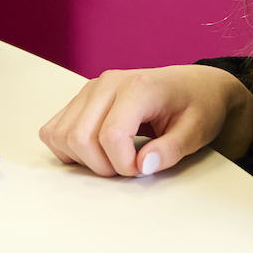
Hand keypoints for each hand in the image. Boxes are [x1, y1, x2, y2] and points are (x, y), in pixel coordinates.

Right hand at [38, 64, 252, 178]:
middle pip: (79, 137)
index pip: (111, 135)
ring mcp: (90, 89)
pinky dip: (68, 148)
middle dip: (102, 166)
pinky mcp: (81, 99)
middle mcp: (107, 83)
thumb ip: (171, 150)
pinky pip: (54, 129)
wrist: (195, 86)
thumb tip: (143, 166)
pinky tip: (95, 151)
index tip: (143, 169)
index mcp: (138, 87)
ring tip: (113, 158)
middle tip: (129, 167)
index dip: (124, 165)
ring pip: (61, 135)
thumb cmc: (198, 105)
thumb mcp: (197, 131)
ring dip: (83, 159)